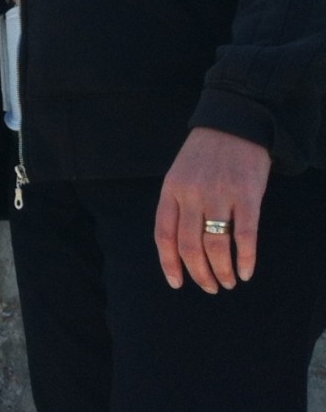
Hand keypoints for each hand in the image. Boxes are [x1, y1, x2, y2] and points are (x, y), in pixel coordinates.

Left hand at [155, 127, 271, 292]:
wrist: (234, 125)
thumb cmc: (205, 154)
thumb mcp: (179, 175)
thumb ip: (178, 205)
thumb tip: (180, 246)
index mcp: (170, 190)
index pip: (163, 235)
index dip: (169, 263)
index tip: (177, 284)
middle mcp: (191, 194)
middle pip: (189, 245)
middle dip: (199, 273)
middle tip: (210, 287)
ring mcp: (218, 195)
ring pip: (215, 245)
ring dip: (222, 271)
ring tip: (228, 282)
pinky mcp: (247, 195)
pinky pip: (244, 235)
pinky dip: (246, 259)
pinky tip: (246, 271)